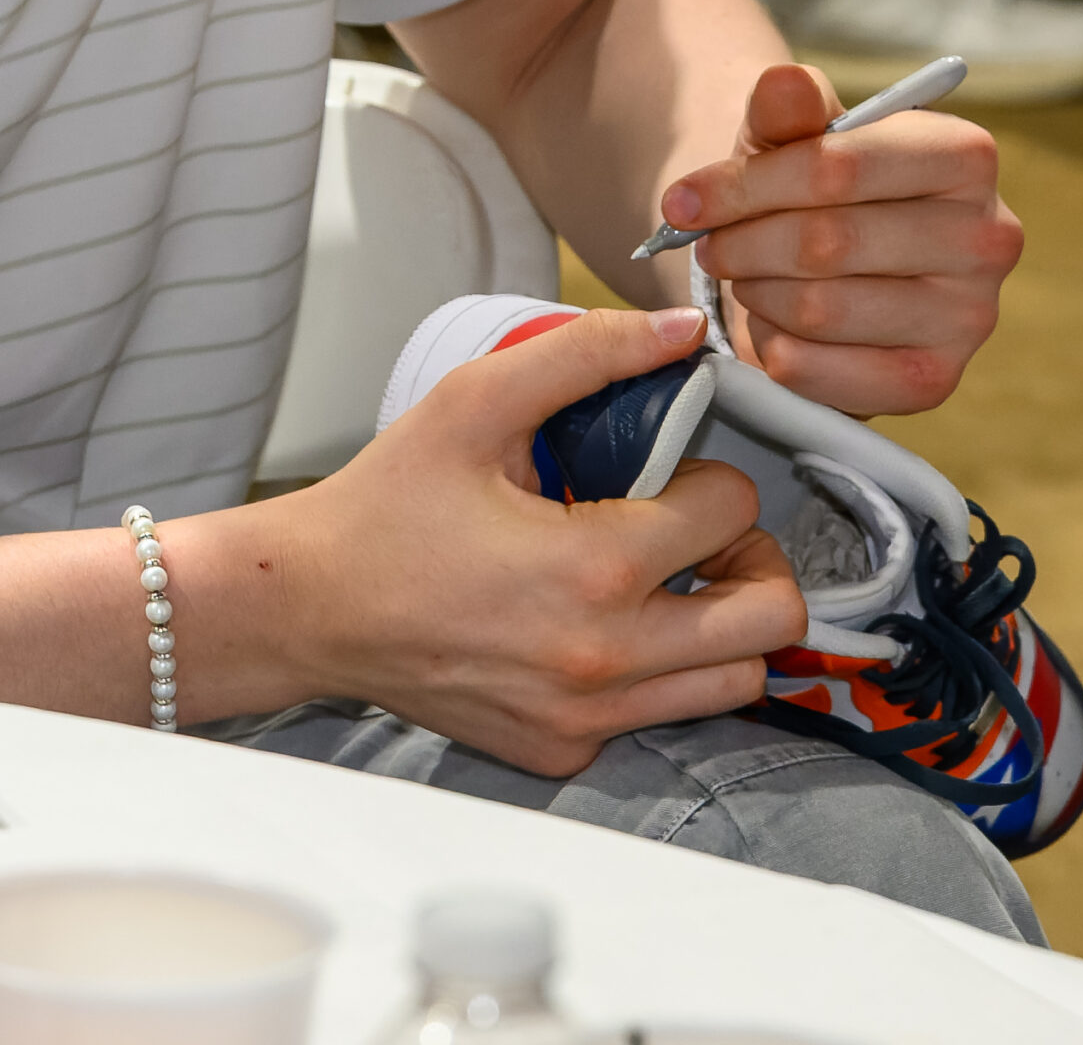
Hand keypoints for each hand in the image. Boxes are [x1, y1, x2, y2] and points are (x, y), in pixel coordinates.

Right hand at [270, 306, 805, 776]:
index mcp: (594, 568)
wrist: (311, 605)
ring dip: (721, 622)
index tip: (664, 468)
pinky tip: (596, 622)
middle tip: (698, 530)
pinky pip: (661, 716)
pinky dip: (657, 670)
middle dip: (752, 558)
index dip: (708, 471)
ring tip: (662, 576)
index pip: (733, 510)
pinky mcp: (564, 752)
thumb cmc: (387, 503)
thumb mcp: (475, 402)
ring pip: (736, 682)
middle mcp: (605, 660)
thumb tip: (682, 330)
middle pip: (771, 619)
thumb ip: (586, 353)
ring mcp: (588, 719)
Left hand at [658, 63, 1018, 417]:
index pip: (836, 168)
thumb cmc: (814, 187)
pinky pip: (824, 371)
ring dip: (757, 292)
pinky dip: (775, 347)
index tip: (680, 201)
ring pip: (822, 308)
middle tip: (707, 244)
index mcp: (964, 154)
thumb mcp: (790, 138)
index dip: (745, 187)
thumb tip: (783, 81)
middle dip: (743, 243)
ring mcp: (970, 315)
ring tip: (744, 275)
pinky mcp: (937, 380)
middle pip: (826, 242)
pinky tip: (773, 324)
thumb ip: (785, 109)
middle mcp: (987, 235)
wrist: (837, 265)